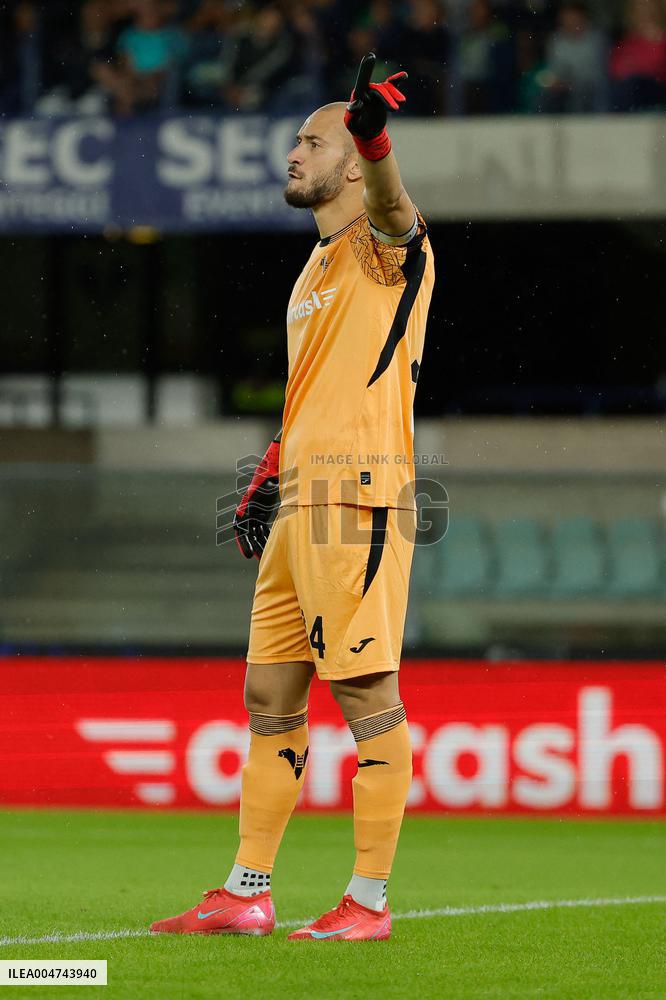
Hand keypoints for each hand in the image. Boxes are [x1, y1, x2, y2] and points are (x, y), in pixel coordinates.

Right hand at [233, 438, 279, 559]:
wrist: (275, 465)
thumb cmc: (274, 472)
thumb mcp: (273, 480)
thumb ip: (272, 484)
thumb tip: (274, 484)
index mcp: (249, 503)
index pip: (241, 526)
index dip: (243, 541)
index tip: (248, 554)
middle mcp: (249, 508)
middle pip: (247, 532)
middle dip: (252, 545)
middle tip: (257, 558)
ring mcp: (255, 510)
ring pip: (254, 531)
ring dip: (259, 542)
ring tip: (265, 556)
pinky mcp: (263, 511)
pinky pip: (261, 527)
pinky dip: (265, 536)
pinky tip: (270, 545)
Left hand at [344, 52, 407, 142]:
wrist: (367, 132)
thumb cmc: (357, 128)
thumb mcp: (352, 124)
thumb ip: (353, 114)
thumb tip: (356, 104)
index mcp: (357, 95)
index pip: (362, 81)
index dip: (366, 69)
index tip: (370, 56)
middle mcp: (367, 90)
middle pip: (379, 90)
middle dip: (387, 98)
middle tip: (395, 109)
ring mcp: (376, 92)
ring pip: (387, 90)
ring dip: (394, 95)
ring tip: (402, 103)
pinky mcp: (384, 95)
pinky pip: (390, 86)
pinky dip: (397, 81)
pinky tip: (404, 76)